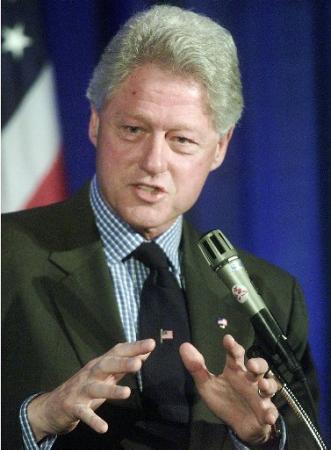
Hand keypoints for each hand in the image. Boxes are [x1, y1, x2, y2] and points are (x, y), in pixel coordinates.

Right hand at [28, 339, 154, 440]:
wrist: (52, 406)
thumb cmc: (85, 387)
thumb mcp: (104, 374)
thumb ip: (123, 365)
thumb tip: (145, 353)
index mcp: (100, 364)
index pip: (118, 351)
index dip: (134, 347)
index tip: (151, 343)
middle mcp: (90, 373)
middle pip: (106, 365)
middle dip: (122, 363)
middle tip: (138, 363)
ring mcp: (81, 390)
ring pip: (96, 388)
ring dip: (111, 390)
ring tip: (127, 393)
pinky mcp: (73, 407)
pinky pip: (84, 414)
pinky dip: (93, 420)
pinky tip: (104, 428)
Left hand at [179, 334, 279, 445]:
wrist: (238, 425)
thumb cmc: (223, 399)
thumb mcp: (206, 385)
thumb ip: (196, 367)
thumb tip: (184, 346)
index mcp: (235, 370)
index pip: (235, 354)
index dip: (233, 346)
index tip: (227, 339)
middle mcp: (250, 379)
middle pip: (259, 366)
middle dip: (258, 364)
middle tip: (251, 365)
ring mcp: (260, 395)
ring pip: (270, 384)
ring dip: (268, 384)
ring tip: (262, 386)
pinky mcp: (265, 412)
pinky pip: (272, 411)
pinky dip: (271, 412)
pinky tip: (268, 415)